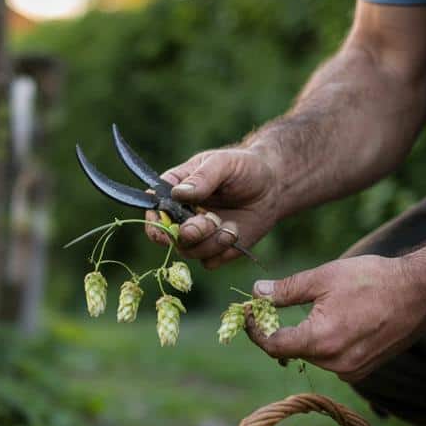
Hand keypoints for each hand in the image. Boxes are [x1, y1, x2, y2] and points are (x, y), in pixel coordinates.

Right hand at [143, 147, 282, 269]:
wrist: (273, 187)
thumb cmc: (245, 168)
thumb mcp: (224, 163)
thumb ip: (202, 177)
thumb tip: (178, 194)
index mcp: (174, 191)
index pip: (152, 210)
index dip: (156, 221)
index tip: (171, 223)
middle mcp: (180, 216)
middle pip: (166, 237)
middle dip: (189, 233)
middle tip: (211, 221)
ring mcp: (197, 236)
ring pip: (188, 252)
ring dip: (210, 243)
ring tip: (230, 226)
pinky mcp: (214, 250)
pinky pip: (209, 262)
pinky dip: (223, 251)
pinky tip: (236, 232)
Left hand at [246, 255, 425, 381]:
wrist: (423, 292)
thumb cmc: (374, 280)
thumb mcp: (324, 278)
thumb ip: (286, 290)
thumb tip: (256, 293)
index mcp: (321, 341)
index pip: (273, 345)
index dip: (256, 330)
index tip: (248, 313)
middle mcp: (335, 364)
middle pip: (292, 350)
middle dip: (280, 329)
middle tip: (271, 305)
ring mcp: (352, 371)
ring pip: (313, 355)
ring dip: (305, 336)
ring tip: (312, 309)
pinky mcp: (365, 370)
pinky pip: (333, 360)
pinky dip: (326, 343)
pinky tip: (336, 321)